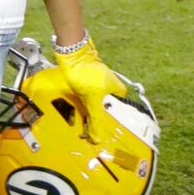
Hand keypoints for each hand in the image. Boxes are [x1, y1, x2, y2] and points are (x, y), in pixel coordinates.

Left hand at [47, 36, 134, 157]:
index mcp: (117, 87)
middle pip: (106, 103)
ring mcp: (97, 80)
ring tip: (84, 122)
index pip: (121, 104)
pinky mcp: (85, 79)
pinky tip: (76, 109)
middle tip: (93, 128)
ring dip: (89, 108)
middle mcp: (109, 83)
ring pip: (95, 99)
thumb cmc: (87, 75)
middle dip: (100, 114)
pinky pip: (86, 94)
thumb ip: (96, 119)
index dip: (116, 114)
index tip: (109, 126)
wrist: (72, 55)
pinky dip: (82, 101)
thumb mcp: (92, 100)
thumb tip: (98, 139)